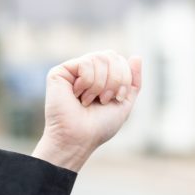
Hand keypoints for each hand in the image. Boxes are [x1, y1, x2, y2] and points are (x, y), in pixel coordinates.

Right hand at [33, 51, 142, 170]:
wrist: (78, 139)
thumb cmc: (98, 126)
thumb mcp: (124, 103)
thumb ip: (132, 81)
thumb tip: (136, 56)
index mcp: (99, 77)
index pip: (118, 59)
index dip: (124, 77)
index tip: (117, 98)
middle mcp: (85, 72)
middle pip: (110, 55)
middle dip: (115, 79)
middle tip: (104, 100)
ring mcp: (71, 71)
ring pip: (98, 58)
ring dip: (100, 84)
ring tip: (87, 101)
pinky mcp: (59, 73)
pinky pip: (85, 63)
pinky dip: (87, 82)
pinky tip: (77, 95)